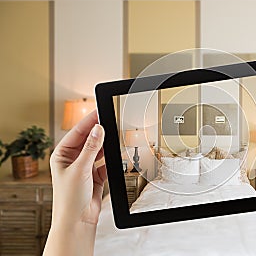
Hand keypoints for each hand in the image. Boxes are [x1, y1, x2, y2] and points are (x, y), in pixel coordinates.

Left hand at [43, 111, 106, 255]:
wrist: (78, 221)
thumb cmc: (70, 199)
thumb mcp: (80, 169)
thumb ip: (91, 148)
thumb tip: (98, 129)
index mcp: (62, 155)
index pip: (77, 132)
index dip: (89, 121)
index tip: (99, 110)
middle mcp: (72, 159)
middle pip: (89, 140)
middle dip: (100, 132)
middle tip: (112, 120)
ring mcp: (85, 167)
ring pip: (99, 150)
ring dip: (107, 146)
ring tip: (117, 136)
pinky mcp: (96, 175)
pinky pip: (106, 162)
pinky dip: (112, 160)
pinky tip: (117, 156)